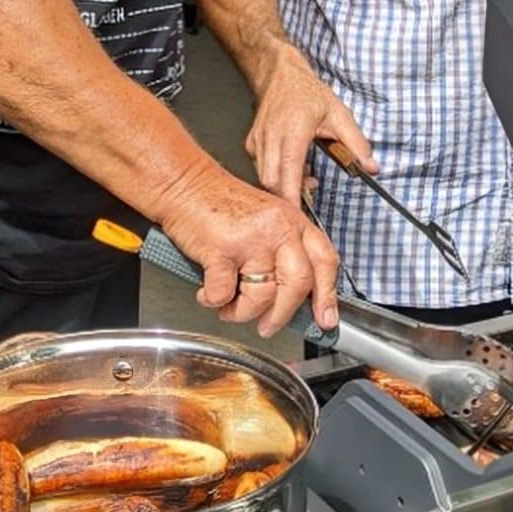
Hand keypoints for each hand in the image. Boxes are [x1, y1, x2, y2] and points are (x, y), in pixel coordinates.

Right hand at [152, 161, 342, 336]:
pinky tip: (207, 292)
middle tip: (267, 327)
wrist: (184, 184)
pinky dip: (213, 301)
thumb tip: (294, 299)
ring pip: (261, 296)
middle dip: (281, 315)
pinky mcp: (221, 249)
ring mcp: (251, 238)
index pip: (324, 260)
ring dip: (242, 313)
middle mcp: (277, 228)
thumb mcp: (266, 220)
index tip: (326, 319)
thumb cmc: (221, 205)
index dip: (328, 294)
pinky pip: (223, 294)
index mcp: (293, 221)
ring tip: (229, 307)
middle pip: (298, 284)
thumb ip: (284, 251)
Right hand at [244, 48, 377, 208]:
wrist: (282, 75)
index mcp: (294, 130)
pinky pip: (260, 169)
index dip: (293, 197)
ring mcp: (258, 140)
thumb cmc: (308, 93)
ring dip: (284, 186)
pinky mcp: (251, 143)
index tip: (301, 216)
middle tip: (311, 196)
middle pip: (272, 182)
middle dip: (289, 197)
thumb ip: (356, 143)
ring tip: (307, 175)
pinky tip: (292, 167)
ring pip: (264, 178)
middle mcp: (271, 136)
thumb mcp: (340, 114)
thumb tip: (370, 167)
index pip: (288, 172)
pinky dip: (276, 175)